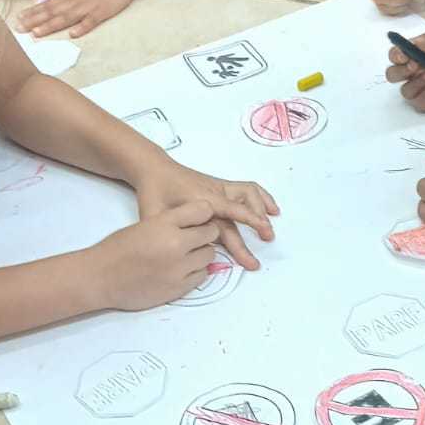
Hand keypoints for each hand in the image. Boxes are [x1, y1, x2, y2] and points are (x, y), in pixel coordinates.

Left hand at [18, 0, 139, 38]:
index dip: (32, 12)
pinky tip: (72, 34)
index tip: (19, 18)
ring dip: (50, 26)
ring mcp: (88, 8)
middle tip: (18, 29)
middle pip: (51, 13)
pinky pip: (90, 22)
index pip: (47, 4)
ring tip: (35, 34)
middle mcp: (75, 1)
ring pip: (65, 18)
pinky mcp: (102, 13)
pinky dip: (81, 27)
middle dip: (34, 21)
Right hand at [92, 201, 223, 309]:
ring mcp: (179, 268)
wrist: (100, 277)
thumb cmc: (117, 248)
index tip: (199, 218)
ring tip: (185, 255)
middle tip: (193, 238)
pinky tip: (182, 269)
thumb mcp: (145, 224)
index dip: (203, 213)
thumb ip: (172, 223)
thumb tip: (199, 223)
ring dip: (201, 254)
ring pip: (209, 255)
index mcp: (164, 223)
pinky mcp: (179, 288)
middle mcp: (175, 244)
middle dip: (205, 234)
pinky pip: (202, 276)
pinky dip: (196, 271)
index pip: (202, 209)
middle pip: (211, 233)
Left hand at [136, 159, 278, 270]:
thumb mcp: (152, 214)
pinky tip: (271, 209)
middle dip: (255, 230)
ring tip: (270, 230)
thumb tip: (177, 252)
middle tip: (259, 255)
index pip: (231, 210)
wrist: (155, 169)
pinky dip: (262, 198)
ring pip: (249, 195)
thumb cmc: (154, 192)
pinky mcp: (221, 187)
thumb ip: (165, 231)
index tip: (263, 231)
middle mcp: (214, 192)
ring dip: (262, 210)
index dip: (249, 220)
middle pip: (241, 211)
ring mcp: (220, 188)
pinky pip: (247, 190)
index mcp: (201, 199)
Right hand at [387, 27, 424, 110]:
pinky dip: (422, 100)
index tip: (405, 55)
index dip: (395, 56)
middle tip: (415, 66)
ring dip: (413, 86)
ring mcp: (424, 83)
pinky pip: (419, 104)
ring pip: (405, 91)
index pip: (394, 54)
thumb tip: (414, 44)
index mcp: (415, 50)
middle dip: (399, 72)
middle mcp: (415, 68)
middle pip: (393, 75)